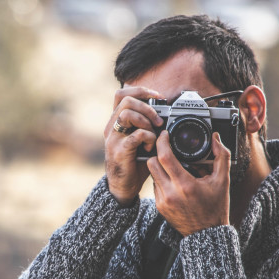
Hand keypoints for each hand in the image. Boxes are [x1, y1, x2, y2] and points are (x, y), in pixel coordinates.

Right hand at [104, 86, 163, 205]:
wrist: (122, 187)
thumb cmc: (133, 162)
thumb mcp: (141, 140)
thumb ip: (148, 127)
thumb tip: (167, 116)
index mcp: (116, 121)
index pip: (122, 94)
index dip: (141, 91)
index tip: (158, 97)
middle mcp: (111, 127)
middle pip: (126, 101)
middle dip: (147, 107)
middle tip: (158, 121)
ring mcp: (113, 138)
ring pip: (127, 114)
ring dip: (146, 121)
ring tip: (154, 133)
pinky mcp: (119, 150)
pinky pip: (135, 135)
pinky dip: (148, 138)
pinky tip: (150, 147)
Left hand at [147, 132, 230, 236]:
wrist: (207, 233)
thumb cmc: (216, 207)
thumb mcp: (222, 181)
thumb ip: (221, 157)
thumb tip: (216, 139)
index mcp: (185, 185)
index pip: (164, 157)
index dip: (162, 142)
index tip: (165, 135)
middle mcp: (170, 193)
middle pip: (152, 163)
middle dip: (158, 153)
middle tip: (167, 149)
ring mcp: (162, 201)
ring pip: (152, 174)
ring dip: (160, 167)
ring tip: (174, 167)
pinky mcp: (159, 207)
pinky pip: (155, 186)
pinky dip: (162, 180)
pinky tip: (174, 182)